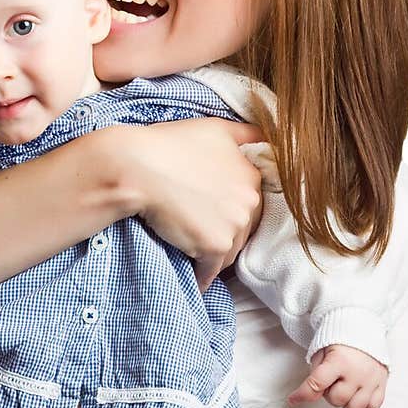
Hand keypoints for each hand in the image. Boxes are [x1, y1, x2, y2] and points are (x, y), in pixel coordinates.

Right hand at [118, 119, 263, 289]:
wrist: (139, 167)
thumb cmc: (171, 145)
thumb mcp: (216, 128)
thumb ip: (247, 133)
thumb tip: (268, 135)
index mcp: (252, 176)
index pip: (250, 205)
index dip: (229, 211)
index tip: (212, 215)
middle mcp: (250, 201)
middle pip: (242, 230)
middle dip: (224, 234)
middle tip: (200, 234)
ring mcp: (234, 225)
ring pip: (229, 252)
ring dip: (214, 257)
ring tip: (195, 255)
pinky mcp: (215, 246)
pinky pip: (212, 270)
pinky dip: (203, 276)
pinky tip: (195, 279)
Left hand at [288, 345, 387, 407]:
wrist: (363, 327)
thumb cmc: (340, 339)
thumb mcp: (321, 351)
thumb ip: (316, 374)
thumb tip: (311, 395)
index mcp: (339, 361)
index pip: (316, 384)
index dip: (302, 394)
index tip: (293, 399)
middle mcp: (357, 372)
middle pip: (337, 400)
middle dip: (329, 394)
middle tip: (331, 382)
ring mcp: (372, 379)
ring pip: (355, 407)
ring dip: (346, 401)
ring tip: (345, 387)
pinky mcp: (383, 382)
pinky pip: (373, 406)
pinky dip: (364, 403)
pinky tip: (358, 392)